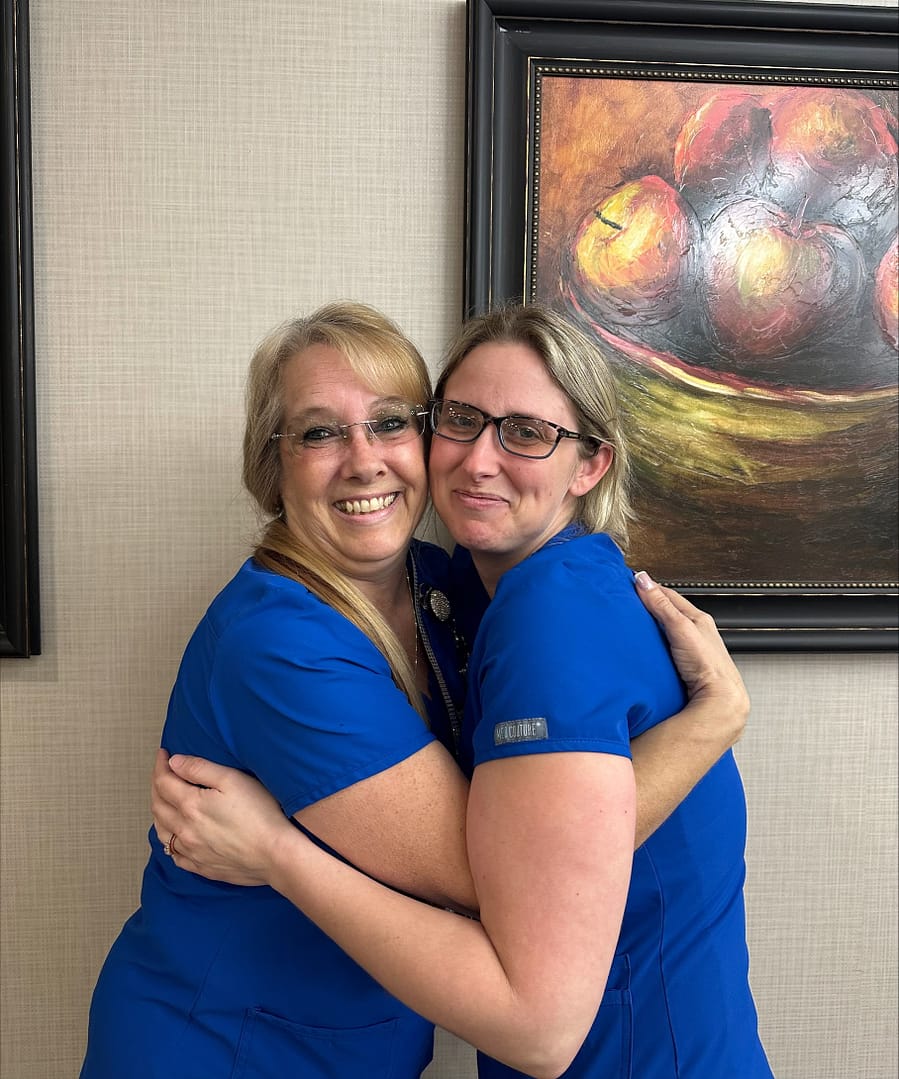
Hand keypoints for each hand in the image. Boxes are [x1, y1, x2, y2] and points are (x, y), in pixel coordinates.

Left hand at [151, 749, 293, 886]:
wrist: (275, 854)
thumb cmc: (259, 814)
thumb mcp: (232, 780)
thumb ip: (200, 768)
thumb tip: (174, 762)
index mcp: (190, 805)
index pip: (163, 781)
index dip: (161, 765)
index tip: (164, 753)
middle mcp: (184, 830)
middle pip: (158, 806)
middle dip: (157, 785)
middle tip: (163, 773)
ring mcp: (191, 851)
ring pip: (162, 831)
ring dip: (159, 812)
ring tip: (164, 801)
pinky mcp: (201, 866)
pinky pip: (174, 854)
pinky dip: (169, 840)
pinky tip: (176, 836)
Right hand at [634, 571, 748, 738]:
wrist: (719, 698)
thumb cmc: (708, 664)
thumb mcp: (680, 628)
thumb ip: (661, 605)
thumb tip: (644, 581)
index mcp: (698, 618)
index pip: (669, 595)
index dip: (650, 588)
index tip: (632, 582)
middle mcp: (696, 631)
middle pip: (669, 611)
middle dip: (651, 605)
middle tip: (629, 600)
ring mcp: (691, 648)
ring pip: (668, 630)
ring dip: (653, 626)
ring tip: (634, 624)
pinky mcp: (685, 664)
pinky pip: (666, 647)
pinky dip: (655, 643)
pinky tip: (647, 648)